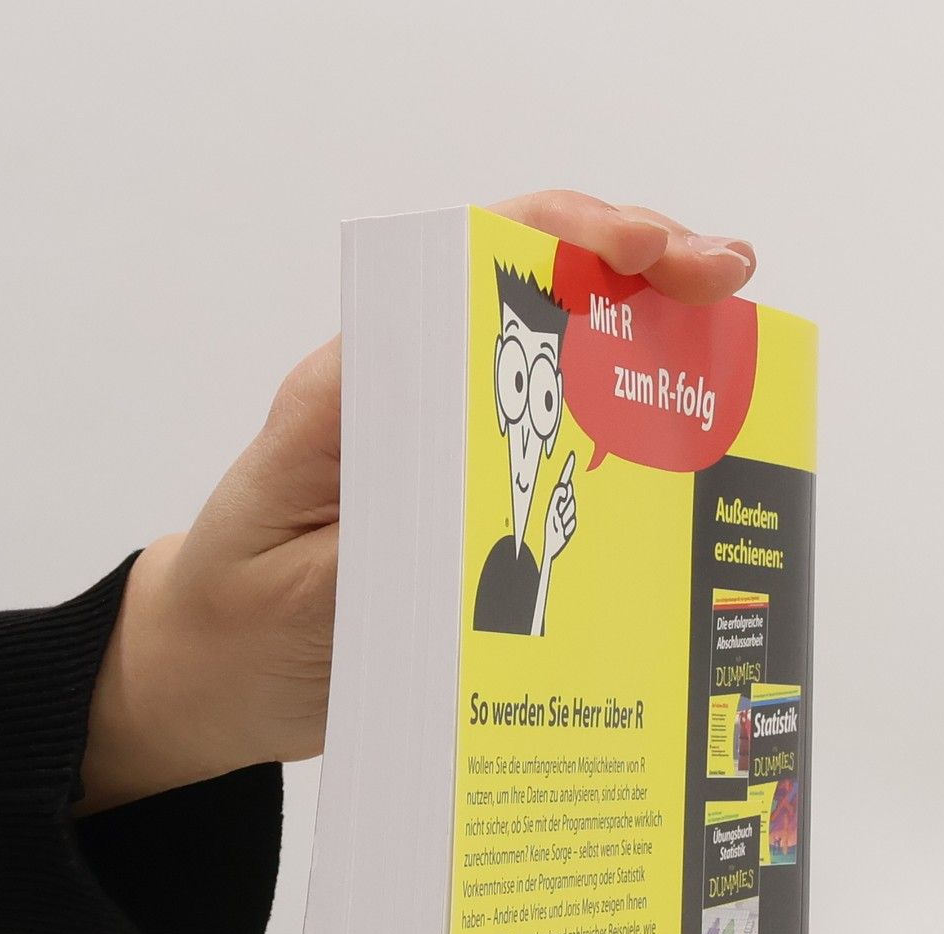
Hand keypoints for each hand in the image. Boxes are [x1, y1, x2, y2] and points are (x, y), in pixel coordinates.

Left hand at [78, 192, 756, 812]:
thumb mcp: (301, 600)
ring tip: (734, 354)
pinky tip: (687, 457)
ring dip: (647, 352)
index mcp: (354, 395)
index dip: (565, 243)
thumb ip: (387, 551)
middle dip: (639, 274)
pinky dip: (626, 440)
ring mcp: (442, 451)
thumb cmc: (238, 628)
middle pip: (531, 300)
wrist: (209, 678)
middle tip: (729, 282)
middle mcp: (405, 402)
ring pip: (558, 370)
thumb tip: (486, 511)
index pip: (464, 275)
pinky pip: (555, 455)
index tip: (649, 252)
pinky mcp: (465, 503)